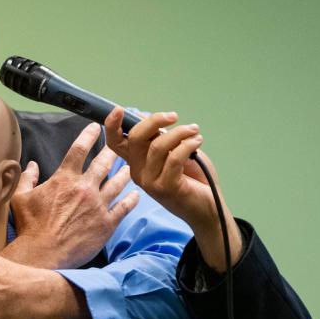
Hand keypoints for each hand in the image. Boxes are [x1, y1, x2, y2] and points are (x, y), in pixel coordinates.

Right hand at [6, 122, 139, 268]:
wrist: (42, 253)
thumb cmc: (29, 226)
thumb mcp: (21, 198)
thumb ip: (28, 178)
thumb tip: (31, 165)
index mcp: (64, 179)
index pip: (79, 149)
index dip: (88, 136)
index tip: (95, 128)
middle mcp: (85, 188)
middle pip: (103, 163)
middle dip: (112, 151)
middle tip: (119, 145)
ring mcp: (98, 206)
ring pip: (117, 183)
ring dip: (125, 173)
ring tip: (130, 167)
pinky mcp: (106, 224)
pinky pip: (124, 207)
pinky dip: (131, 200)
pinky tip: (136, 195)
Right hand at [104, 106, 241, 270]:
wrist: (207, 208)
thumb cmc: (192, 179)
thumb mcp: (173, 152)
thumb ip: (160, 139)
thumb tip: (152, 119)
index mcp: (136, 163)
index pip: (116, 144)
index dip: (112, 126)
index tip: (119, 111)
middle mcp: (138, 173)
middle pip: (136, 138)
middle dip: (155, 121)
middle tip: (174, 116)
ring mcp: (150, 182)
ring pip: (157, 146)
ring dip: (180, 133)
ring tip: (194, 132)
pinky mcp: (166, 187)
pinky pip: (174, 157)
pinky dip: (188, 145)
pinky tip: (197, 142)